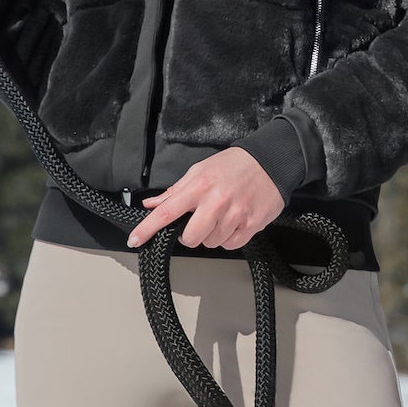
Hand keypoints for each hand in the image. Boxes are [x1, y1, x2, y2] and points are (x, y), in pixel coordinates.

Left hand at [126, 147, 285, 250]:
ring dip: (213, 234)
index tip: (135, 240)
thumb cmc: (235, 165)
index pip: (167, 211)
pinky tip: (234, 221)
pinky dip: (229, 238)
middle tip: (199, 222)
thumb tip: (151, 204)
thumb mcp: (201, 170)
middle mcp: (216, 202)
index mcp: (199, 187)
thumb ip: (175, 191)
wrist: (272, 161)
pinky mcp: (251, 225)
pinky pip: (231, 245)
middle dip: (190, 235)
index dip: (148, 228)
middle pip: (190, 238)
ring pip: (211, 243)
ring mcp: (235, 215)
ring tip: (223, 215)